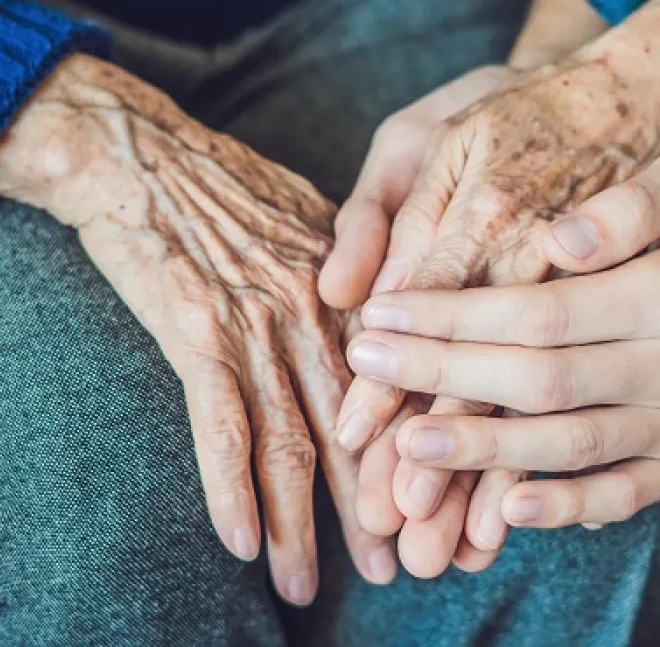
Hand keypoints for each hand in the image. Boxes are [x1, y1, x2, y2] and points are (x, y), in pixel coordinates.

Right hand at [0, 55, 394, 602]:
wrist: (146, 154)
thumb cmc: (231, 185)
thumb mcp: (317, 220)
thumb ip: (356, 282)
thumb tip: (377, 326)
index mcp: (354, 290)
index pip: (398, 387)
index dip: (416, 453)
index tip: (432, 504)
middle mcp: (319, 313)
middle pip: (358, 428)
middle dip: (375, 505)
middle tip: (399, 566)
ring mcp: (260, 324)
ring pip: (292, 441)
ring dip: (304, 524)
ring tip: (311, 585)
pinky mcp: (198, 332)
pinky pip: (219, 426)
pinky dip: (230, 490)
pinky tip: (242, 543)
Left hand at [341, 0, 659, 576]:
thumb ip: (631, 202)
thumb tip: (557, 238)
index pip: (540, 310)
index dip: (454, 317)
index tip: (383, 314)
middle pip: (539, 381)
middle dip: (442, 378)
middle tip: (365, 369)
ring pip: (569, 446)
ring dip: (482, 451)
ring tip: (404, 447)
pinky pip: (623, 495)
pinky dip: (564, 507)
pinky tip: (504, 508)